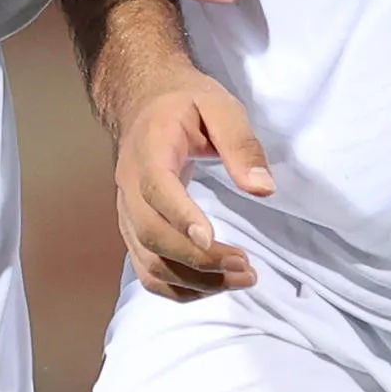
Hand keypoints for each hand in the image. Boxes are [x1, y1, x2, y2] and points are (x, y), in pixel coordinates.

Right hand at [113, 65, 274, 299]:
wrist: (144, 102)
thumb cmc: (185, 103)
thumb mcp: (220, 106)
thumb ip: (241, 144)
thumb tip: (263, 188)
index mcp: (149, 151)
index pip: (156, 189)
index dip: (180, 216)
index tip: (211, 238)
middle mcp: (129, 187)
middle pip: (151, 234)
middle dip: (198, 259)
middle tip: (245, 266)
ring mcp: (127, 213)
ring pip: (149, 261)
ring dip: (194, 280)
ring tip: (242, 278)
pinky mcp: (135, 231)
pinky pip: (148, 271)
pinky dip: (179, 288)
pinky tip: (215, 285)